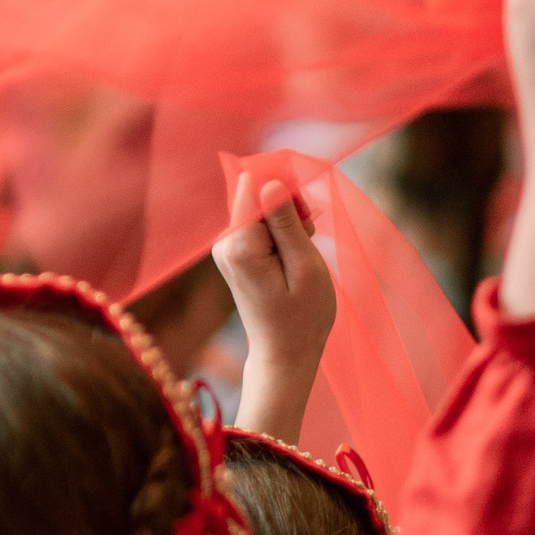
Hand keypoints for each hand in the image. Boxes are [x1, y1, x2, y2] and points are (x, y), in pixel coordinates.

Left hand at [213, 173, 334, 438]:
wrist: (285, 352)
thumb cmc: (303, 315)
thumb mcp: (304, 266)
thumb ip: (285, 223)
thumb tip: (268, 182)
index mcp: (239, 245)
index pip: (251, 187)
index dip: (282, 186)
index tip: (305, 208)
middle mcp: (224, 242)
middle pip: (256, 197)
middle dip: (288, 206)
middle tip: (310, 235)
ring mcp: (226, 247)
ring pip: (260, 211)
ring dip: (287, 221)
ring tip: (304, 249)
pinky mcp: (234, 252)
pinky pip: (258, 227)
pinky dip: (280, 233)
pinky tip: (294, 254)